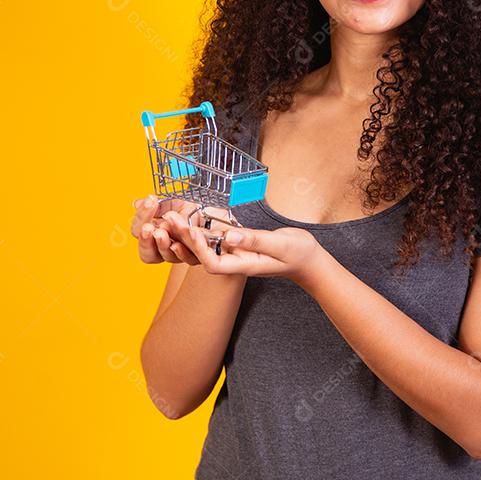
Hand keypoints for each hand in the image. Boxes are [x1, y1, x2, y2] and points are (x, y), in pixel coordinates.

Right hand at [131, 194, 207, 264]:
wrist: (223, 213)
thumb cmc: (200, 209)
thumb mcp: (178, 202)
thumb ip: (159, 205)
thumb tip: (137, 204)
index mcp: (159, 234)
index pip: (141, 232)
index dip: (141, 219)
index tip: (150, 202)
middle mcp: (169, 247)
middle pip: (148, 254)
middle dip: (146, 240)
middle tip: (148, 227)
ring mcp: (186, 254)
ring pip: (168, 257)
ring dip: (163, 244)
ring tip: (162, 231)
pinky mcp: (205, 259)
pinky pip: (193, 258)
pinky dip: (187, 248)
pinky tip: (187, 233)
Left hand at [152, 210, 326, 283]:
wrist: (309, 260)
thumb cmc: (298, 253)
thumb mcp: (279, 245)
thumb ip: (255, 241)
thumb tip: (229, 236)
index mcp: (245, 265)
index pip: (214, 263)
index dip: (200, 249)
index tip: (192, 230)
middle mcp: (237, 261)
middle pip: (204, 254)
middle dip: (186, 237)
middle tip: (171, 216)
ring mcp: (238, 253)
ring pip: (208, 245)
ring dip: (190, 231)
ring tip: (174, 215)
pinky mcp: (240, 244)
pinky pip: (217, 238)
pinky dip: (204, 228)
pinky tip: (192, 216)